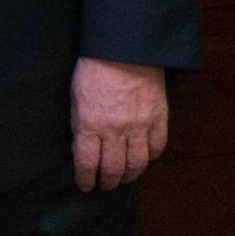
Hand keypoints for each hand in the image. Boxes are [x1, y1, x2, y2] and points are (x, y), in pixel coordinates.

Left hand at [71, 57, 167, 190]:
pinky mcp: (159, 119)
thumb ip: (79, 125)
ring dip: (129, 176)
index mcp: (89, 125)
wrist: (124, 50)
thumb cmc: (93, 70)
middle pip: (112, 169)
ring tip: (123, 179)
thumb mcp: (75, 98)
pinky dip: (150, 157)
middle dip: (107, 181)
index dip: (85, 179)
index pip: (86, 163)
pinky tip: (144, 159)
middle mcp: (115, 131)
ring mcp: (139, 127)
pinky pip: (157, 148)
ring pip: (137, 164)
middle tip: (105, 185)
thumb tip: (81, 148)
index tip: (85, 185)